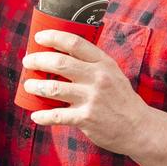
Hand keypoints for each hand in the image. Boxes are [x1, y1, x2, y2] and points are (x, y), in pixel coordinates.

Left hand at [22, 29, 145, 154]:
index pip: (75, 43)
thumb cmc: (121, 99)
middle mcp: (98, 78)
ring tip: (28, 85)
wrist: (139, 128)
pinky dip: (42, 116)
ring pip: (54, 88)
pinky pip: (56, 116)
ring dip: (36, 86)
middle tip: (28, 62)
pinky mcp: (86, 118)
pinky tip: (35, 115)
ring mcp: (92, 98)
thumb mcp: (113, 74)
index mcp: (104, 63)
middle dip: (38, 60)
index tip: (39, 37)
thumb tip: (61, 54)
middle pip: (60, 63)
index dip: (53, 37)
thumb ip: (92, 64)